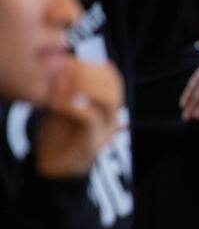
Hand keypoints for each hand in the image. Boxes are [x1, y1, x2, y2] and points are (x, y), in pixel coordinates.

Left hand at [35, 59, 123, 177]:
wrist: (54, 167)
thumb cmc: (59, 133)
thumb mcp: (66, 104)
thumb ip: (71, 88)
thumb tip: (66, 62)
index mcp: (109, 106)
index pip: (113, 76)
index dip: (92, 64)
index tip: (68, 61)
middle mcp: (113, 117)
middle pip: (114, 85)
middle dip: (88, 73)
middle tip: (63, 71)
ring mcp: (105, 131)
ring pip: (109, 99)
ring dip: (84, 87)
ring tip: (61, 86)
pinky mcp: (93, 144)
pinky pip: (89, 118)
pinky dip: (72, 106)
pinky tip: (55, 104)